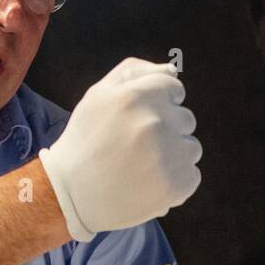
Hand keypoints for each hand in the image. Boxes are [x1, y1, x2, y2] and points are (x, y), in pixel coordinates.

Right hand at [38, 58, 201, 240]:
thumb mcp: (99, 95)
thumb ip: (135, 72)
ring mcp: (169, 155)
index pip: (174, 89)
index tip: (142, 119)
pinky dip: (176, 180)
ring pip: (192, 147)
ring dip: (174, 155)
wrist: (71, 195)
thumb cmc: (86, 140)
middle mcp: (155, 122)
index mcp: (135, 96)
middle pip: (186, 119)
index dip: (160, 103)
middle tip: (137, 146)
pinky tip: (149, 183)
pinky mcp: (177, 184)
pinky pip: (192, 174)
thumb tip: (172, 70)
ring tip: (142, 166)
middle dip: (167, 129)